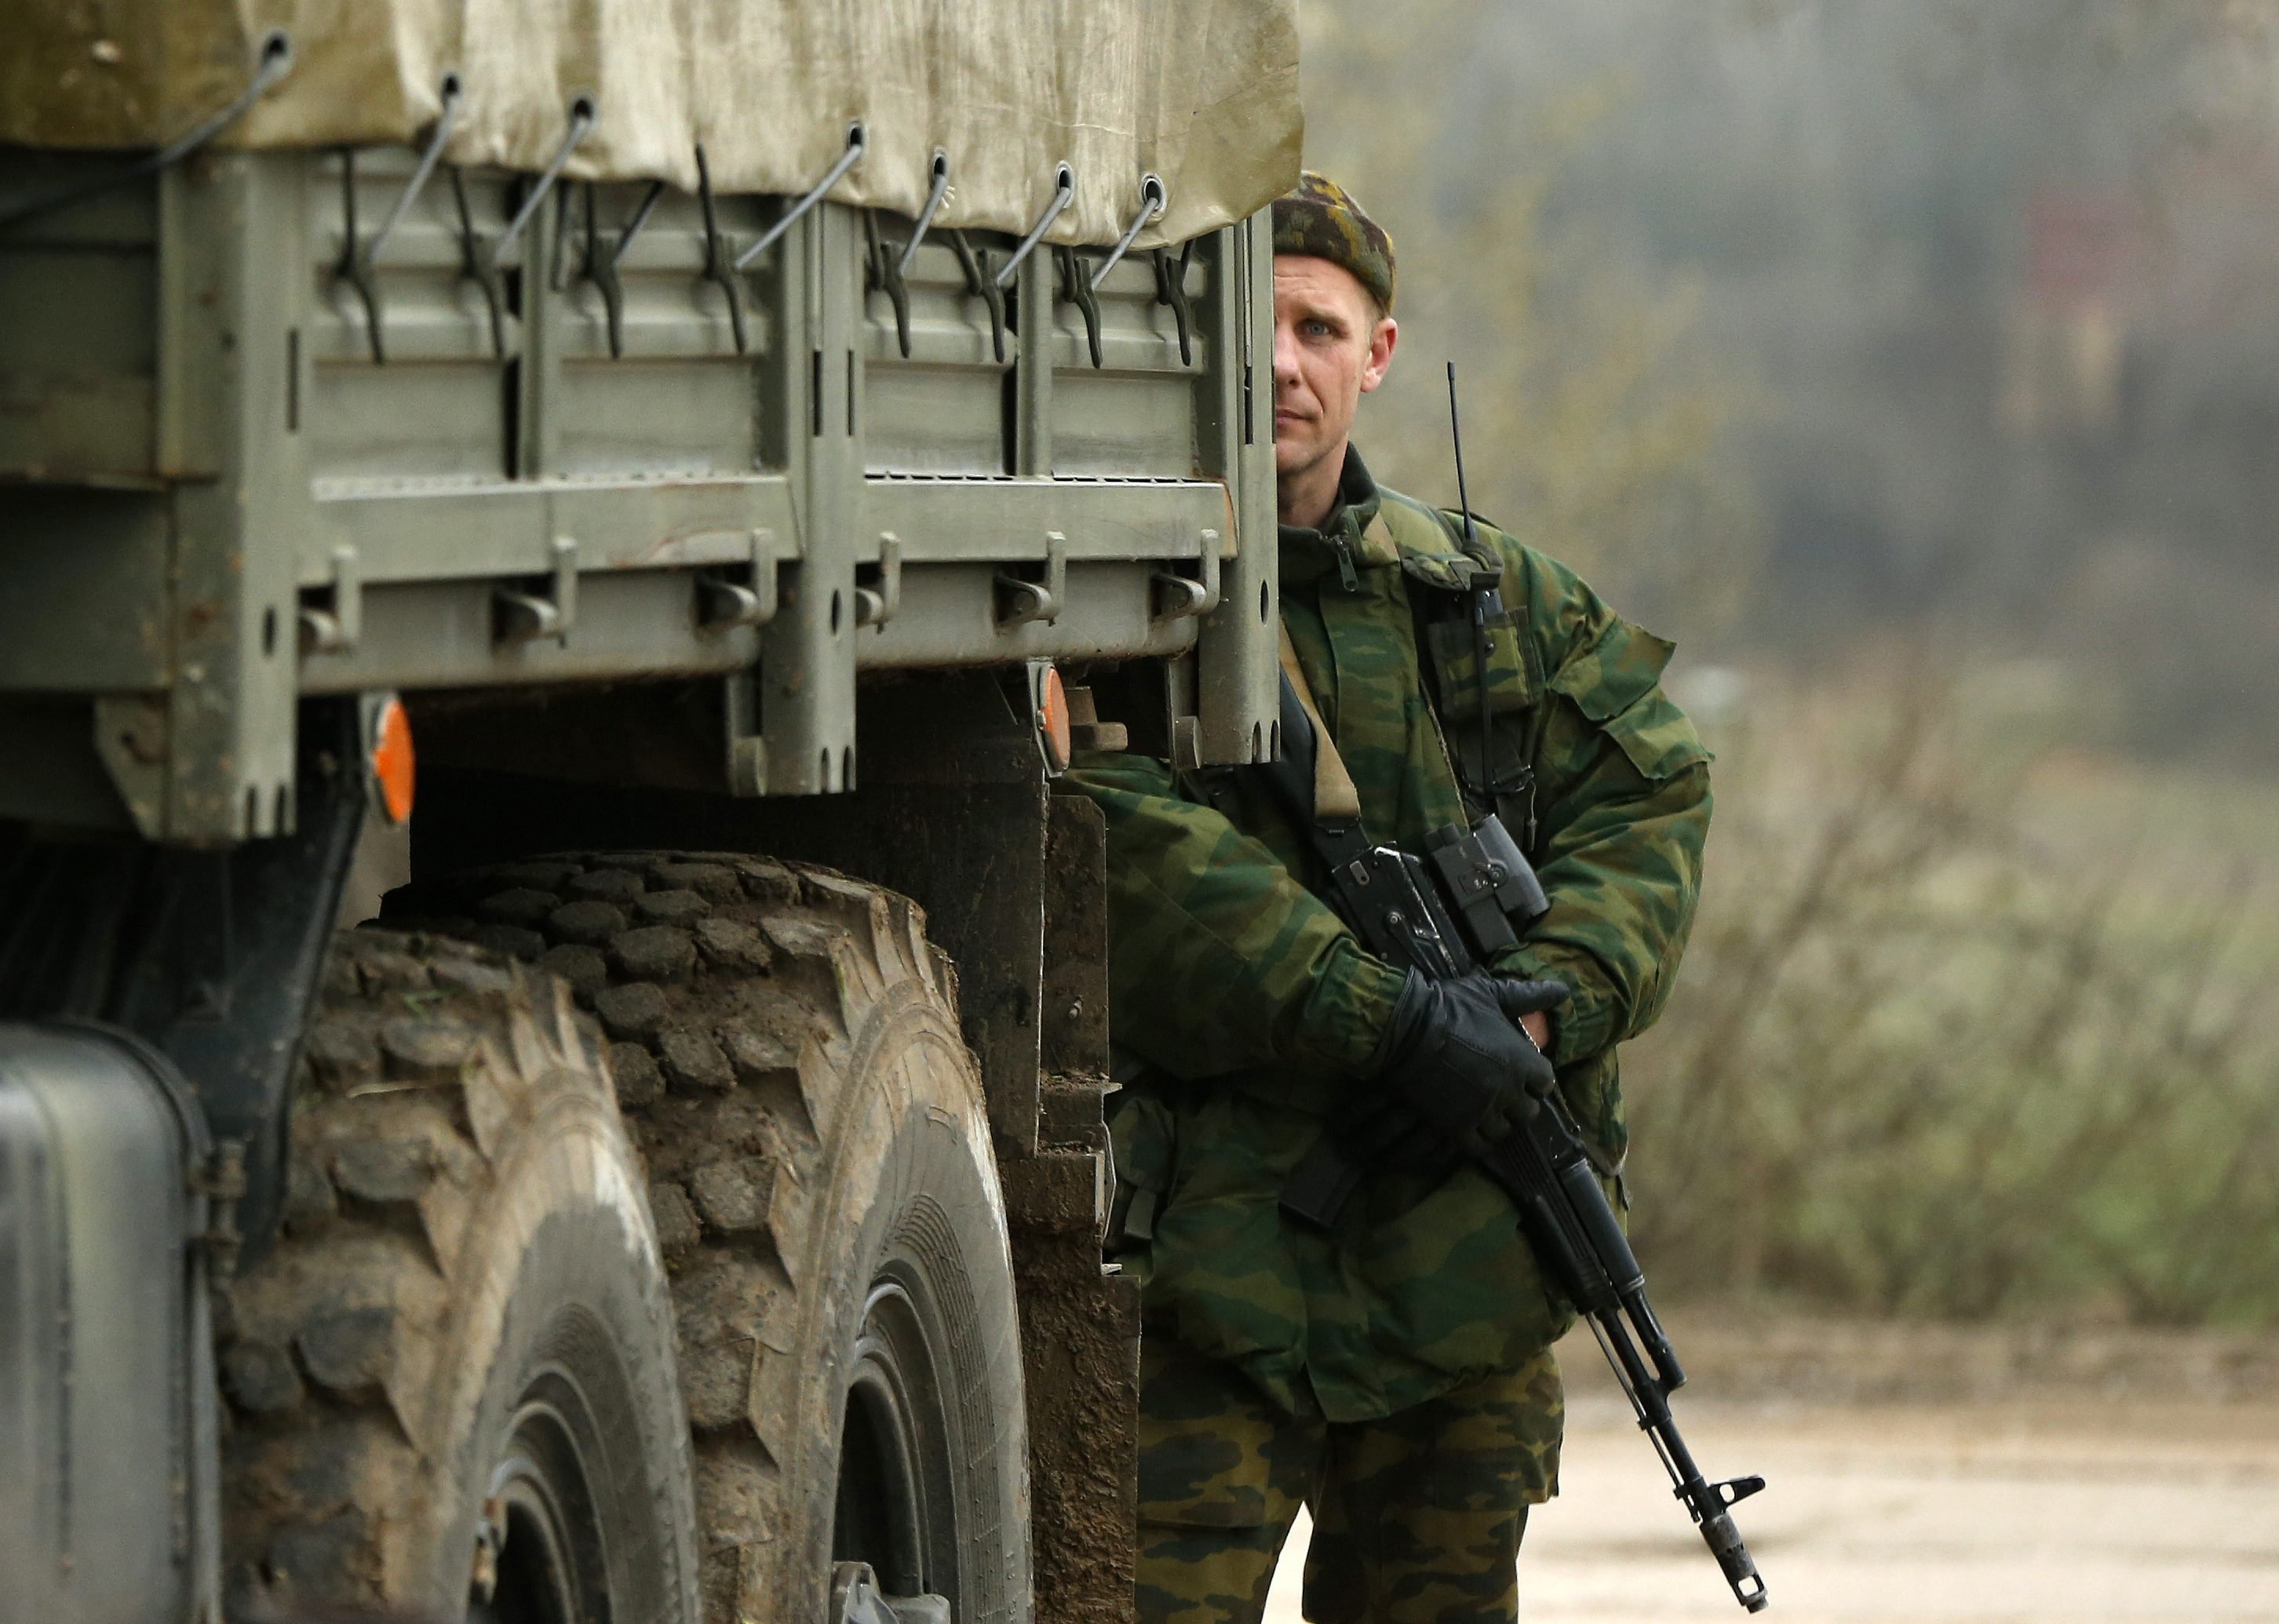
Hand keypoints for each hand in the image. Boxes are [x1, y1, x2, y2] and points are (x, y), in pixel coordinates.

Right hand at [1364, 972, 1567, 1165]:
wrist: (1405, 1028)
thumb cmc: (1449, 1006)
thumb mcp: (1490, 993)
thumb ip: (1529, 995)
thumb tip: (1564, 989)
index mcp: (1521, 1060)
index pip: (1546, 1082)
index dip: (1535, 1079)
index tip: (1522, 1074)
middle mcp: (1507, 1089)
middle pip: (1529, 1112)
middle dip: (1518, 1103)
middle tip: (1502, 1092)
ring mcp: (1482, 1111)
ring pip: (1504, 1131)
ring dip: (1497, 1121)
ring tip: (1484, 1110)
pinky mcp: (1456, 1126)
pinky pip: (1478, 1146)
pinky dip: (1476, 1139)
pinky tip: (1468, 1125)